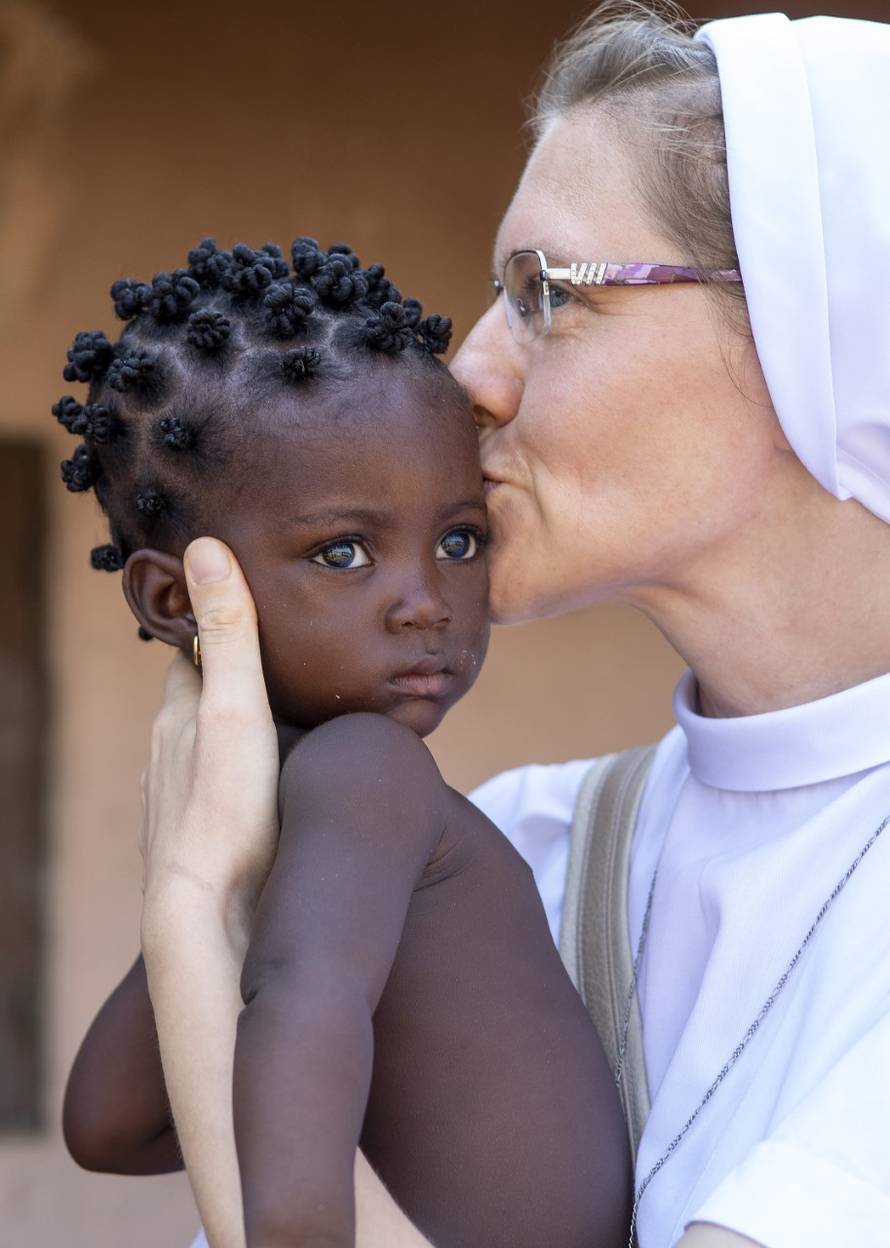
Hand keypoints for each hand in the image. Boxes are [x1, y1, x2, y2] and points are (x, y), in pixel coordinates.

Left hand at [140, 537, 280, 937]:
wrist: (210, 916)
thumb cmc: (227, 811)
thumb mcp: (238, 709)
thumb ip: (231, 634)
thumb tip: (206, 549)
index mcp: (181, 715)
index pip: (194, 653)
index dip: (217, 628)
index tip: (246, 605)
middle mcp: (171, 753)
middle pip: (200, 700)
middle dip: (230, 677)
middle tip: (277, 656)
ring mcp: (181, 799)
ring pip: (208, 748)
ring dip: (236, 729)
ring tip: (279, 715)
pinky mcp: (203, 838)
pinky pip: (219, 790)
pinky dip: (239, 775)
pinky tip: (266, 786)